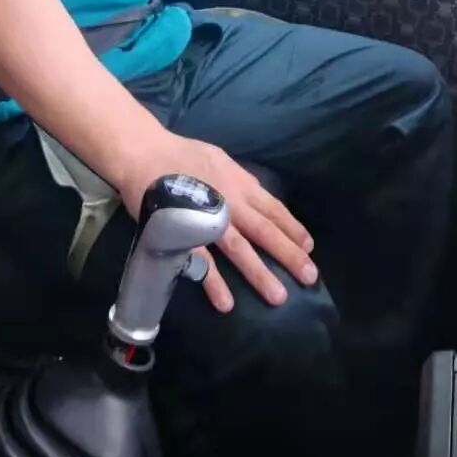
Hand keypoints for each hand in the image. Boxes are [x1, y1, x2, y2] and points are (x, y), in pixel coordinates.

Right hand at [115, 135, 317, 313]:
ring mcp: (209, 219)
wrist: (146, 153)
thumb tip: (256, 195)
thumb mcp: (220, 159)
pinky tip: (226, 302)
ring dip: (260, 273)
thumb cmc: (182, 154)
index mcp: (240, 184)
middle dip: (289, 255)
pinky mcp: (185, 232)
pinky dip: (214, 282)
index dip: (292, 229)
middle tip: (310, 277)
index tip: (308, 247)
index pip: (273, 209)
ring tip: (278, 296)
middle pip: (265, 231)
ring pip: (240, 250)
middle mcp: (231, 202)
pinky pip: (202, 261)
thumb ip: (238, 179)